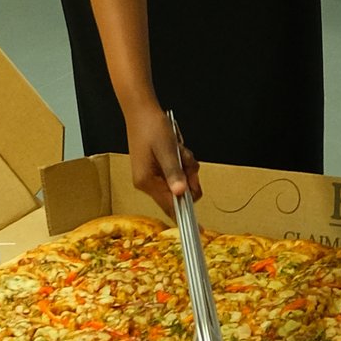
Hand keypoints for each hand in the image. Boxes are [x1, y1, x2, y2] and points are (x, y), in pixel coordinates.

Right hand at [124, 94, 195, 212]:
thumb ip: (174, 172)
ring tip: (179, 150)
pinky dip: (181, 162)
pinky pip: (177, 172)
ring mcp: (153, 176)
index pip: (169, 206)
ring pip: (180, 181)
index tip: (199, 230)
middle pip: (179, 193)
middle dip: (188, 177)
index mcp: (147, 181)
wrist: (141, 110)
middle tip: (186, 160)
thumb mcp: (167, 150)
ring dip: (186, 167)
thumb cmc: (151, 127)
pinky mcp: (157, 169)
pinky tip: (177, 149)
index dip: (186, 217)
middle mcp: (148, 183)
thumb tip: (181, 193)